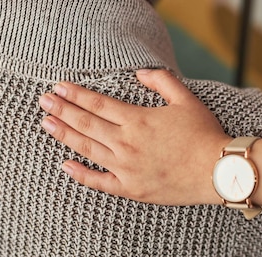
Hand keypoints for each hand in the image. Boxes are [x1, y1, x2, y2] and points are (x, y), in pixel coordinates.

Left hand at [38, 69, 231, 204]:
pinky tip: (65, 165)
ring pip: (87, 148)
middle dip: (62, 110)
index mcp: (138, 120)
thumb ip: (161, 81)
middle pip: (87, 124)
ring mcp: (126, 168)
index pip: (98, 104)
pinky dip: (80, 174)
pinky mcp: (131, 188)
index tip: (59, 86)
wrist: (218, 171)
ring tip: (46, 123)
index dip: (76, 94)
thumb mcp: (186, 99)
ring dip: (64, 135)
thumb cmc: (204, 133)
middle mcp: (127, 143)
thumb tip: (138, 73)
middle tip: (43, 100)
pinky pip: (99, 182)